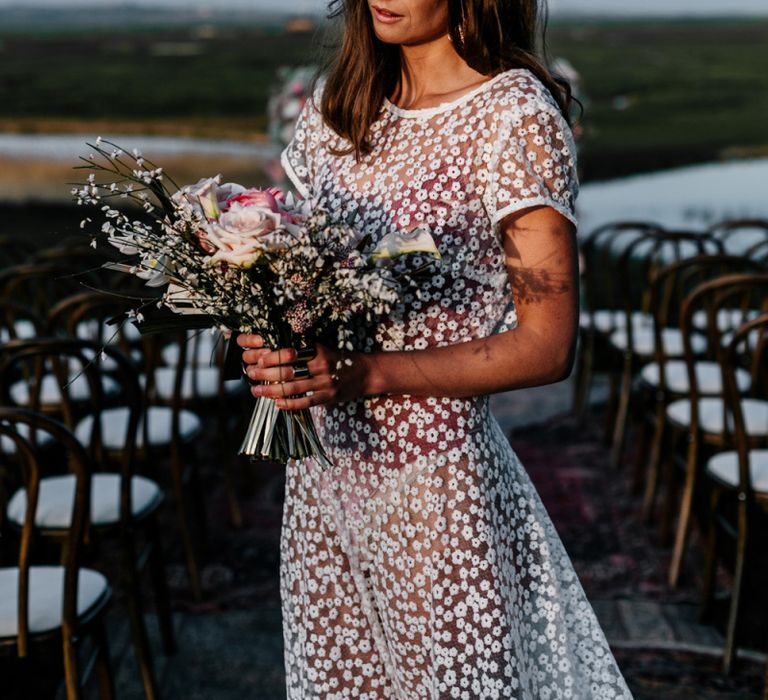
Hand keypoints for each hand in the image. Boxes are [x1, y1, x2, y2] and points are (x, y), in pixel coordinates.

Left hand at [236, 334, 367, 409]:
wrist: (364, 373)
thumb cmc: (338, 359)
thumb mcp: (323, 349)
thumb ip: (303, 350)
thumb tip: (273, 351)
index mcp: (318, 350)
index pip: (290, 352)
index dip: (272, 356)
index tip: (257, 358)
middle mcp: (321, 365)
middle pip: (288, 370)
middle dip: (266, 374)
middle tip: (251, 374)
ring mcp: (325, 382)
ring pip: (293, 388)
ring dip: (272, 390)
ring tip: (257, 391)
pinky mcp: (328, 397)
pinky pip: (306, 402)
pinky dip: (290, 404)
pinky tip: (277, 404)